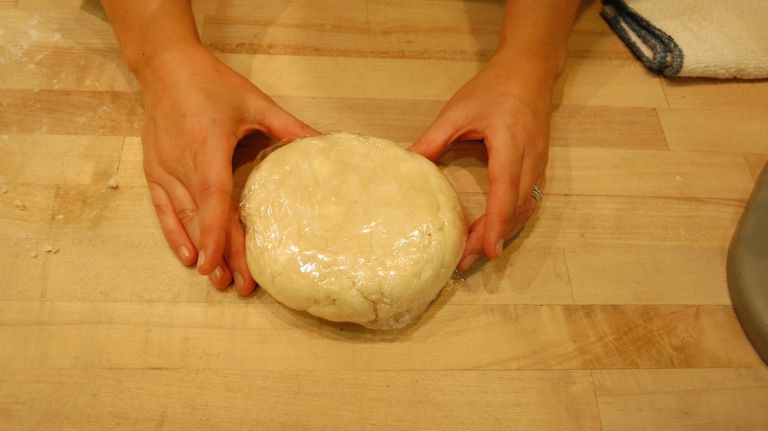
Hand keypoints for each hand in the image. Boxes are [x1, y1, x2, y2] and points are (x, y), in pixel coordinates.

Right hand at [138, 42, 316, 293]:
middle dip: (220, 253)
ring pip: (184, 219)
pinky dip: (175, 235)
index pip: (213, 197)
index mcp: (208, 146)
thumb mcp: (255, 103)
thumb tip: (326, 143)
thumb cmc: (212, 84)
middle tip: (239, 285)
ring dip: (201, 250)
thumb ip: (290, 127)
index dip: (217, 232)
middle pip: (203, 217)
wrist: (165, 66)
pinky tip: (189, 257)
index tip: (220, 262)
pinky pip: (163, 210)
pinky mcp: (154, 171)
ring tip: (218, 280)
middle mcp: (182, 163)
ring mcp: (164, 169)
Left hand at [410, 53, 552, 270]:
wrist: (529, 71)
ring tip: (476, 252)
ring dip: (503, 232)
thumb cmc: (493, 88)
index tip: (487, 250)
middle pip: (515, 209)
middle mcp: (529, 159)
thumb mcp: (458, 110)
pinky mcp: (538, 167)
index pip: (505, 190)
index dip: (497, 223)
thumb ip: (433, 139)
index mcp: (510, 143)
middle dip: (493, 237)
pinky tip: (494, 231)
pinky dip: (511, 220)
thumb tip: (408, 164)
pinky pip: (528, 201)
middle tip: (466, 260)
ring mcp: (538, 165)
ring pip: (524, 209)